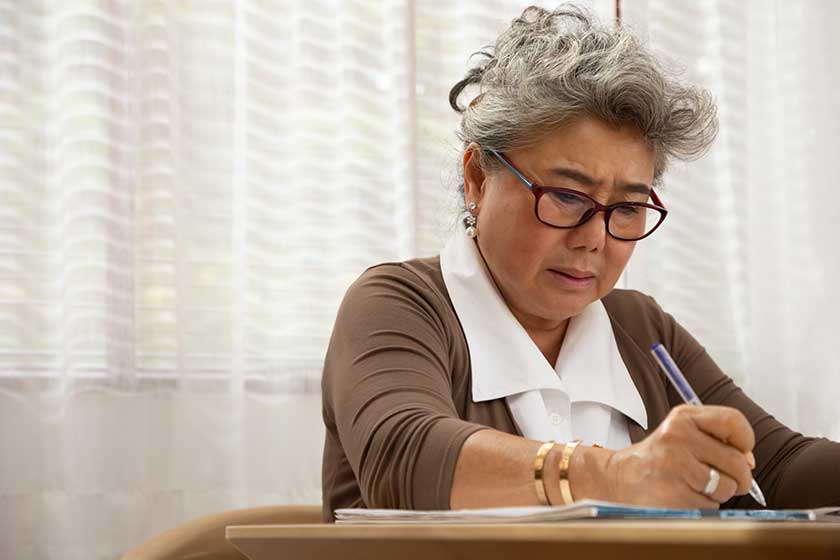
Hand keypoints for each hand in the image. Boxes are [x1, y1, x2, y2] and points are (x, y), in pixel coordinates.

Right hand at [602, 404, 755, 507]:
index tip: (740, 450)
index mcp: (683, 417)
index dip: (745, 440)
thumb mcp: (684, 432)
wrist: (622, 478)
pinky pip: (711, 504)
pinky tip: (685, 494)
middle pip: (736, 461)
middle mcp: (678, 437)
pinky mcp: (674, 493)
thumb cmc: (661, 457)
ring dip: (719, 492)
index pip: (733, 421)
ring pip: (726, 486)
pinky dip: (704, 504)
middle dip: (739, 477)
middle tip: (725, 478)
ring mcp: (675, 466)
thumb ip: (718, 439)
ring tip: (696, 484)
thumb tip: (749, 461)